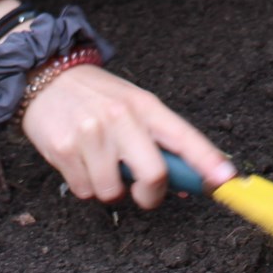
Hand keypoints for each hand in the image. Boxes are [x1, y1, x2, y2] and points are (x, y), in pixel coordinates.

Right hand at [19, 63, 236, 209]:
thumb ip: (159, 141)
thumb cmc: (96, 96)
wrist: (46, 77)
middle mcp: (121, 118)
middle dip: (151, 195)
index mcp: (145, 106)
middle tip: (142, 190)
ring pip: (114, 192)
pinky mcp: (64, 149)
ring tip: (100, 162)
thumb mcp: (132, 105)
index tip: (227, 181)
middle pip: (154, 175)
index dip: (207, 161)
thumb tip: (187, 185)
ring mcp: (92, 134)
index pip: (183, 136)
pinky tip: (80, 160)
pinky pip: (85, 191)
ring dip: (110, 188)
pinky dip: (85, 185)